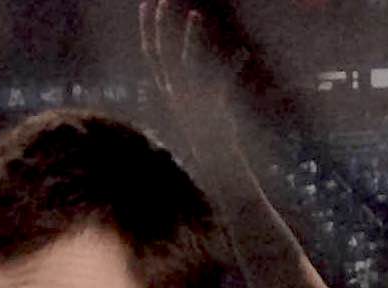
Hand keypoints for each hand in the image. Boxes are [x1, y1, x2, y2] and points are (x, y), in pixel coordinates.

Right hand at [140, 0, 242, 174]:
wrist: (221, 170)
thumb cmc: (209, 141)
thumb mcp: (194, 110)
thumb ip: (188, 88)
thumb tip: (188, 65)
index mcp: (170, 94)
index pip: (152, 56)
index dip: (148, 30)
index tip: (145, 5)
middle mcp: (177, 96)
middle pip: (161, 54)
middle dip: (159, 25)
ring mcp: (193, 102)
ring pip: (187, 62)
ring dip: (191, 37)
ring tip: (196, 15)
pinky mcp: (213, 109)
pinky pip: (223, 81)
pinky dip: (233, 66)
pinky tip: (243, 53)